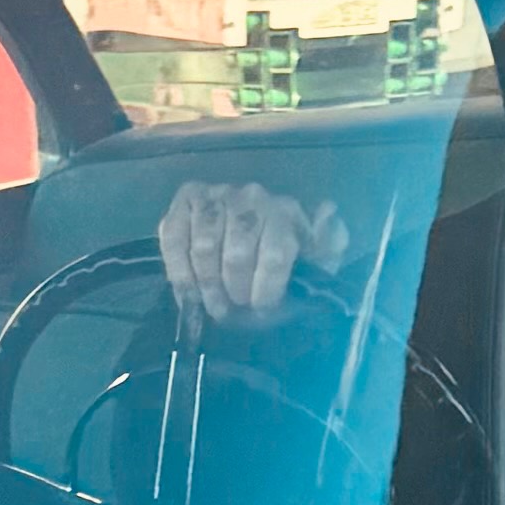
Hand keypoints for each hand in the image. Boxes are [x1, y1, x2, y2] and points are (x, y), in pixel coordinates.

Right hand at [155, 180, 348, 331]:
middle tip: (235, 309)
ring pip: (205, 247)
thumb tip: (328, 211)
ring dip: (208, 285)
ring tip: (214, 304)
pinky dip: (179, 270)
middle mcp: (250, 196)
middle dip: (236, 290)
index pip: (275, 254)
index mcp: (284, 212)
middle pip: (237, 254)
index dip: (266, 290)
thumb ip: (330, 242)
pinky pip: (174, 238)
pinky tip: (189, 292)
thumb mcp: (316, 255)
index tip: (262, 309)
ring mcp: (215, 195)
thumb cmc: (286, 256)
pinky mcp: (186, 200)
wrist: (251, 237)